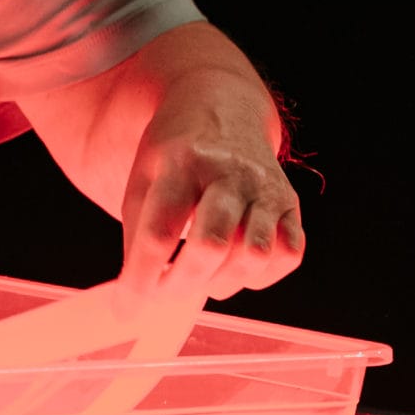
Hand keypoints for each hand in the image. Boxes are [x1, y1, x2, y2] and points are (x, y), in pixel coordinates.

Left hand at [118, 98, 304, 304]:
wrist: (222, 107)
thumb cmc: (175, 154)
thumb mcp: (142, 179)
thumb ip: (137, 237)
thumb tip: (134, 301)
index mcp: (181, 162)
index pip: (159, 231)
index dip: (141, 278)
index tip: (124, 308)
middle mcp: (229, 171)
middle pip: (210, 246)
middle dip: (181, 285)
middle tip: (162, 293)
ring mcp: (265, 186)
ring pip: (253, 256)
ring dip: (220, 282)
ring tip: (200, 274)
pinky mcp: (290, 202)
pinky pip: (285, 256)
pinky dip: (258, 275)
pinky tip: (233, 264)